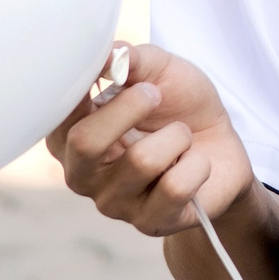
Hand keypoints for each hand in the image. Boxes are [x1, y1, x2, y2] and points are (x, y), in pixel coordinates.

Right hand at [46, 43, 254, 236]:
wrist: (222, 147)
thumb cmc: (178, 107)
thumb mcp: (158, 69)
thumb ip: (130, 58)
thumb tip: (107, 56)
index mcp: (69, 135)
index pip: (56, 113)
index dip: (85, 85)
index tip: (115, 69)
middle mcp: (82, 173)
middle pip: (85, 142)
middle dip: (130, 108)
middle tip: (154, 94)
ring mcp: (113, 203)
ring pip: (142, 161)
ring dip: (177, 136)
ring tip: (182, 136)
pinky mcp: (149, 223)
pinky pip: (175, 187)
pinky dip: (197, 164)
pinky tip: (194, 165)